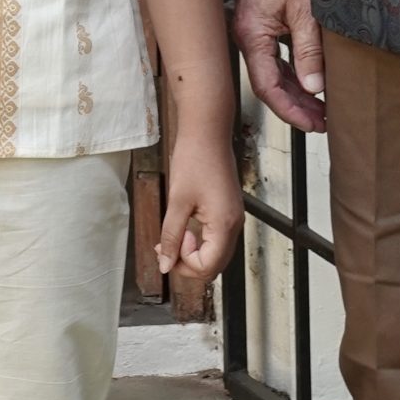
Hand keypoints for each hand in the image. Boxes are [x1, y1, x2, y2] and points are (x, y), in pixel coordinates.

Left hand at [157, 131, 244, 284]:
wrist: (206, 133)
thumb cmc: (194, 160)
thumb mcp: (177, 202)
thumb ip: (171, 237)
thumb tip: (165, 265)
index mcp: (224, 224)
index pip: (208, 266)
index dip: (184, 264)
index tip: (170, 244)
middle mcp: (234, 224)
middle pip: (215, 265)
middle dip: (188, 263)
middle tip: (167, 246)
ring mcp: (234, 218)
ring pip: (216, 253)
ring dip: (194, 253)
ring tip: (174, 237)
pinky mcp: (229, 211)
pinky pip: (217, 239)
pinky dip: (200, 242)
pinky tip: (184, 229)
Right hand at [233, 0, 326, 131]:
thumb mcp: (306, 8)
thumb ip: (309, 49)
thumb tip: (315, 87)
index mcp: (252, 34)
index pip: (267, 86)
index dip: (289, 110)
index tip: (312, 124)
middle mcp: (249, 37)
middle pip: (270, 85)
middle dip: (296, 107)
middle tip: (322, 123)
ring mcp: (255, 33)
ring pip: (275, 74)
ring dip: (297, 94)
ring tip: (322, 110)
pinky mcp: (265, 27)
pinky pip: (278, 59)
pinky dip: (296, 75)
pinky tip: (312, 86)